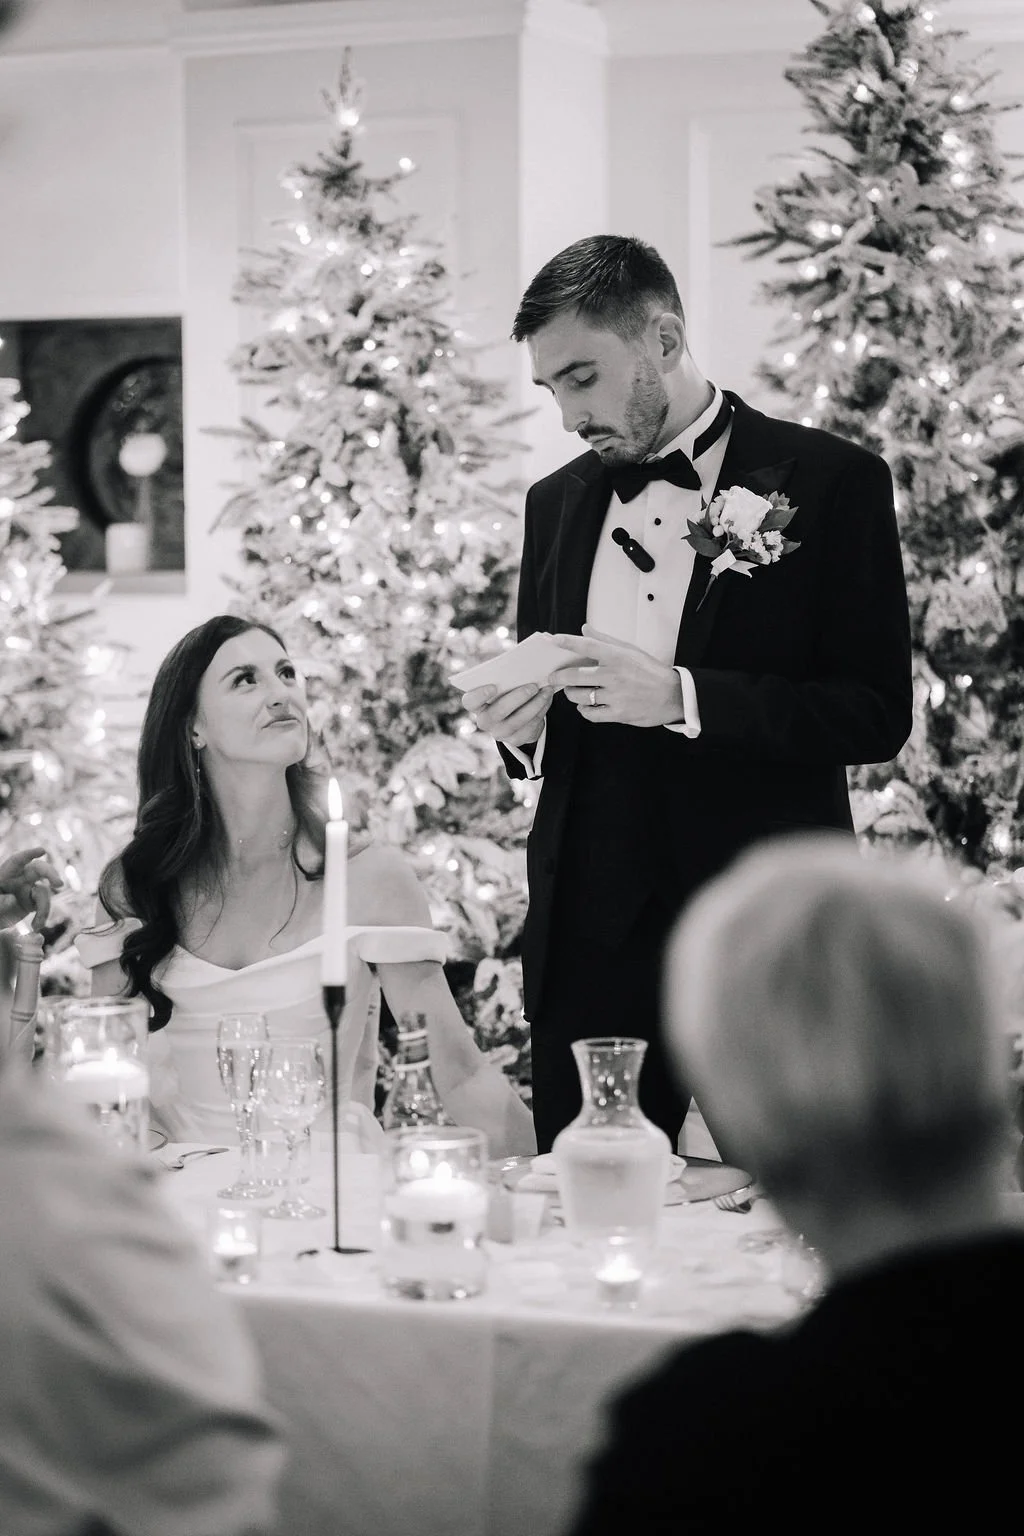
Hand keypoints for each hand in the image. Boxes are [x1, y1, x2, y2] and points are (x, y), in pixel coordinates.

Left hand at [0, 846, 62, 931]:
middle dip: (50, 873)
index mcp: (5, 874)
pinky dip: (42, 916)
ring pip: (44, 892)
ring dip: (44, 908)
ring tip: (38, 925)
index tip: (42, 851)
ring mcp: (27, 889)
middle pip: (38, 869)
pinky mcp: (32, 902)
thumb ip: (3, 896)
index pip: (17, 861)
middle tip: (59, 884)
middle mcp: (18, 878)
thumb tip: (23, 895)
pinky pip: (43, 906)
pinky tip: (37, 927)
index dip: (29, 855)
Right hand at [462, 681, 554, 749]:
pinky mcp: (516, 739)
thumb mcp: (502, 682)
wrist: (516, 713)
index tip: (493, 686)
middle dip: (516, 698)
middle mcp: (484, 722)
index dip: (479, 695)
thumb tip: (520, 662)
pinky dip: (541, 711)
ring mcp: (500, 733)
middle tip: (532, 686)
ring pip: (517, 722)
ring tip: (546, 690)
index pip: (469, 702)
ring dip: (534, 705)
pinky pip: (530, 728)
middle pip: (496, 713)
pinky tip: (547, 699)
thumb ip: (503, 675)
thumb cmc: (506, 690)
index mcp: (476, 704)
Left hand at [548, 624, 684, 726]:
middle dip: (559, 677)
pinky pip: (591, 714)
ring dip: (571, 694)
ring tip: (571, 691)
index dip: (568, 642)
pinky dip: (584, 710)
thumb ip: (605, 640)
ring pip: (580, 696)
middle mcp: (614, 675)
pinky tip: (584, 706)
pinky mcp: (619, 714)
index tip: (554, 640)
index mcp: (618, 656)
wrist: (674, 695)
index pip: (588, 645)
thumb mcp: (631, 650)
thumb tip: (585, 629)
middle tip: (552, 677)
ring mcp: (616, 696)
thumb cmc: (651, 671)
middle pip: (576, 676)